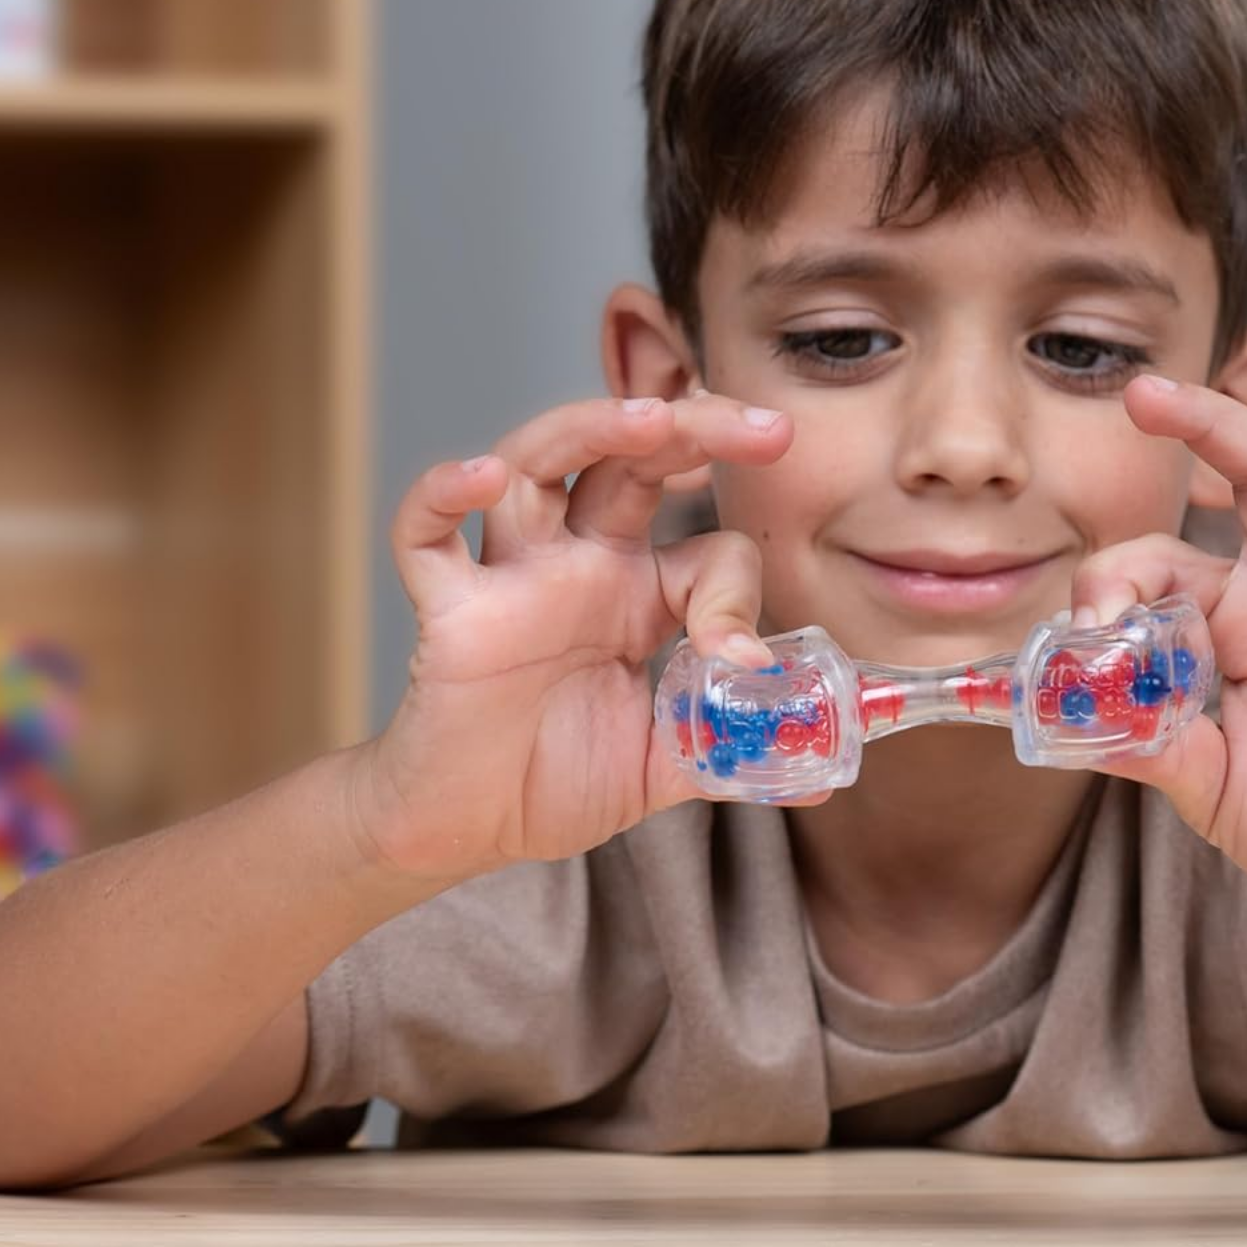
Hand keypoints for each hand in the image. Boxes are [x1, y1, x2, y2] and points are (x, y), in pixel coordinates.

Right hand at [350, 392, 809, 883]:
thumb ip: (732, 754)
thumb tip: (820, 778)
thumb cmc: (556, 777)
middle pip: (633, 459)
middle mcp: (580, 563)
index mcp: (640, 592)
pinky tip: (481, 477)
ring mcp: (512, 576)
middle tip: (766, 429)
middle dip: (697, 430)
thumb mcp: (663, 762)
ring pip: (536, 463)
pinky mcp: (449, 609)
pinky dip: (442, 494)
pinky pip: (425, 535)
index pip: (707, 550)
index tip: (748, 663)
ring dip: (590, 429)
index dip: (737, 593)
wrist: (468, 828)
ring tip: (648, 419)